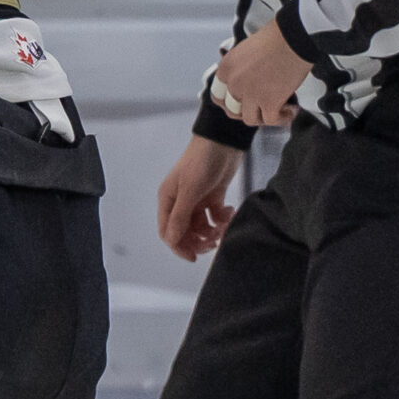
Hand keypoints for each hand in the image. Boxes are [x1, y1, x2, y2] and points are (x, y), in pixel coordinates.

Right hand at [157, 135, 244, 260]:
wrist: (223, 142)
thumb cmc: (201, 162)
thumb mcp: (189, 190)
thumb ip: (180, 217)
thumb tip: (172, 240)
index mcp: (168, 201)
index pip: (168, 232)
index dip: (179, 247)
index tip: (194, 256)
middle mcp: (180, 203)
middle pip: (185, 232)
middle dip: (199, 241)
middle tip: (213, 242)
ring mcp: (197, 201)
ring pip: (202, 227)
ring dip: (213, 231)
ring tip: (224, 225)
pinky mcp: (213, 197)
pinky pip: (215, 217)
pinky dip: (222, 218)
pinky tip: (229, 210)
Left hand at [213, 20, 310, 128]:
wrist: (295, 35)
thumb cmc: (277, 36)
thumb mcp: (247, 49)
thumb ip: (242, 67)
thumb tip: (248, 77)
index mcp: (226, 68)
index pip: (218, 96)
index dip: (229, 102)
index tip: (241, 102)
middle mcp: (234, 83)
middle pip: (232, 110)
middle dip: (247, 110)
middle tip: (261, 107)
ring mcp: (251, 94)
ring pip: (250, 119)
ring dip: (264, 116)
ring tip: (278, 109)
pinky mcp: (270, 102)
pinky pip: (270, 121)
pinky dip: (282, 118)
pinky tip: (291, 110)